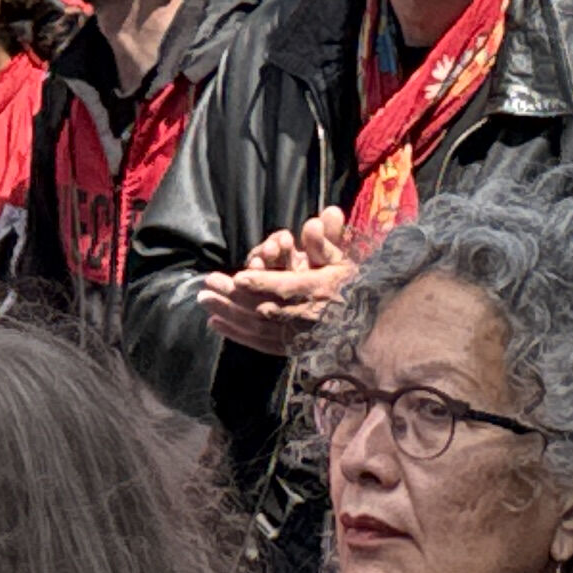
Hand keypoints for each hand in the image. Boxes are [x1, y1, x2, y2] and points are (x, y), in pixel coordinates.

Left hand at [199, 253, 355, 355]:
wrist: (367, 329)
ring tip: (205, 302)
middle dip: (234, 298)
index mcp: (320, 290)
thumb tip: (312, 223)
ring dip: (229, 315)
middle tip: (207, 286)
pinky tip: (217, 323)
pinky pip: (260, 343)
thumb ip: (324, 243)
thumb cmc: (352, 287)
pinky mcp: (292, 349)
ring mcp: (298, 335)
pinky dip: (237, 335)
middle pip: (264, 308)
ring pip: (258, 328)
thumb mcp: (342, 260)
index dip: (262, 283)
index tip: (238, 277)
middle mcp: (307, 316)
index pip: (287, 287)